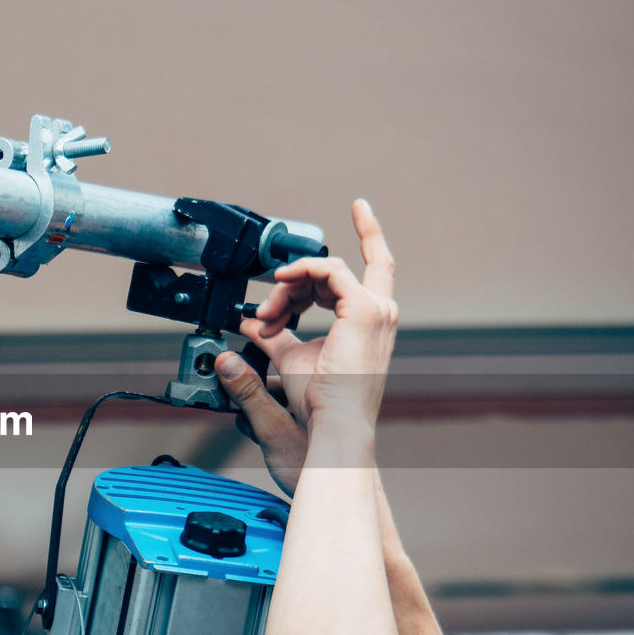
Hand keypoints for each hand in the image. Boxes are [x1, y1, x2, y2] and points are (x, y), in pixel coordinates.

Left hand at [217, 199, 397, 476]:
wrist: (330, 426)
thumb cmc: (319, 403)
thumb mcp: (292, 360)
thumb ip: (275, 336)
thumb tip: (251, 323)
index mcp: (372, 321)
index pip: (377, 267)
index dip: (371, 234)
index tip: (360, 207)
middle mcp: (382, 313)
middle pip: (347, 268)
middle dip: (315, 264)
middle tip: (270, 306)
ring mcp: (377, 310)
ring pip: (327, 270)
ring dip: (289, 287)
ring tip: (266, 317)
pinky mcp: (364, 310)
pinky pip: (328, 270)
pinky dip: (299, 273)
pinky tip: (278, 287)